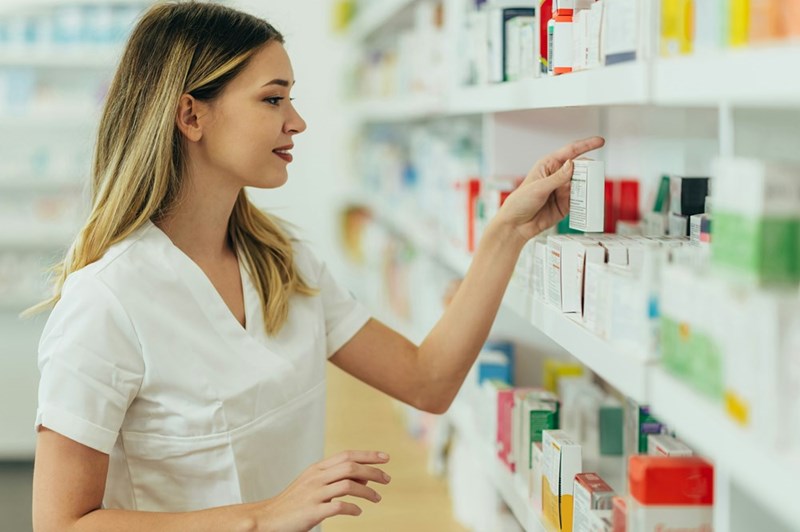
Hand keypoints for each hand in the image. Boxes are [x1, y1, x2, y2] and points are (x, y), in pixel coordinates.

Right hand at [250, 450, 390, 531]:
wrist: (267, 518)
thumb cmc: (294, 502)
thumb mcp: (314, 484)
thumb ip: (336, 477)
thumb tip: (365, 475)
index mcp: (317, 469)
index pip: (347, 455)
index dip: (368, 455)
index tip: (385, 458)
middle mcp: (316, 478)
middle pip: (350, 467)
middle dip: (373, 471)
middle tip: (387, 479)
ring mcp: (314, 494)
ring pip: (347, 485)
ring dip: (367, 491)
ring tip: (377, 498)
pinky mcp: (312, 511)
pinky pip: (338, 506)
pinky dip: (352, 508)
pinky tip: (358, 511)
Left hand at [496, 136, 604, 241]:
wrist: (516, 225)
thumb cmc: (520, 203)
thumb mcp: (539, 188)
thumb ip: (557, 178)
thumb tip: (572, 164)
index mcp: (548, 165)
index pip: (570, 151)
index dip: (586, 145)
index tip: (600, 141)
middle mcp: (557, 176)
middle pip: (579, 168)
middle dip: (589, 170)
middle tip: (596, 174)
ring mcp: (562, 190)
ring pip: (582, 184)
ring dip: (588, 186)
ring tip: (592, 189)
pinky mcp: (566, 204)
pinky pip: (580, 200)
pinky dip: (586, 199)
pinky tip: (588, 201)